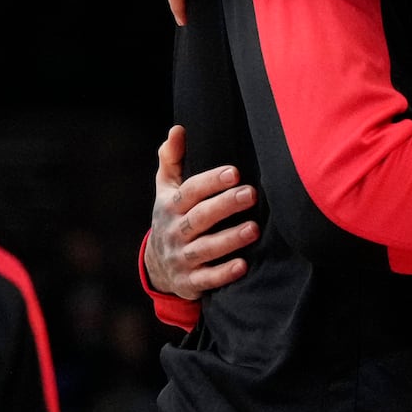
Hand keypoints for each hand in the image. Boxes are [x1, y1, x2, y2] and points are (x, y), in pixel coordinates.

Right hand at [144, 125, 259, 298]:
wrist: (157, 265)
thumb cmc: (172, 216)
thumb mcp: (166, 188)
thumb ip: (171, 159)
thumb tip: (178, 129)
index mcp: (170, 206)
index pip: (190, 191)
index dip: (211, 181)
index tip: (235, 172)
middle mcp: (175, 231)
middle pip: (199, 218)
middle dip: (225, 206)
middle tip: (252, 194)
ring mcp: (181, 258)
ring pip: (205, 249)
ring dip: (229, 239)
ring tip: (254, 229)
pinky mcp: (190, 282)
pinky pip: (207, 279)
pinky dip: (223, 274)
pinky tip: (243, 266)